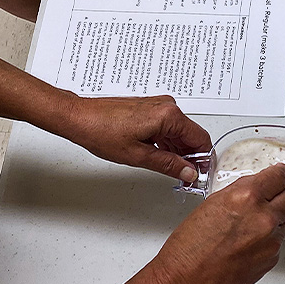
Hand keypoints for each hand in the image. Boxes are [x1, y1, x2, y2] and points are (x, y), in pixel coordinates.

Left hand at [65, 95, 211, 180]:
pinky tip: (163, 157)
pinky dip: (168, 143)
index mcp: (169, 115)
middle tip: (188, 178)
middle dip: (192, 157)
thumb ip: (168, 165)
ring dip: (179, 151)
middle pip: (191, 135)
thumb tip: (188, 172)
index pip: (200, 139)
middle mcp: (167, 106)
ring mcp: (158, 106)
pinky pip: (168, 127)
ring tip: (174, 171)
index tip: (202, 174)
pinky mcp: (150, 109)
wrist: (80, 118)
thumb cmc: (101, 131)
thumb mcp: (138, 156)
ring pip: (179, 132)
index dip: (204, 159)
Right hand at [150, 163, 284, 283]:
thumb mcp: (213, 203)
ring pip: (284, 221)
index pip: (280, 175)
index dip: (280, 174)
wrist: (183, 281)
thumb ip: (241, 191)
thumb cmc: (190, 246)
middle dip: (278, 197)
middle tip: (264, 201)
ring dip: (272, 220)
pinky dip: (267, 241)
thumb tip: (258, 185)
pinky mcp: (271, 260)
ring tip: (247, 228)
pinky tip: (246, 245)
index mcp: (248, 197)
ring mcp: (270, 241)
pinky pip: (277, 242)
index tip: (281, 175)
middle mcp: (263, 218)